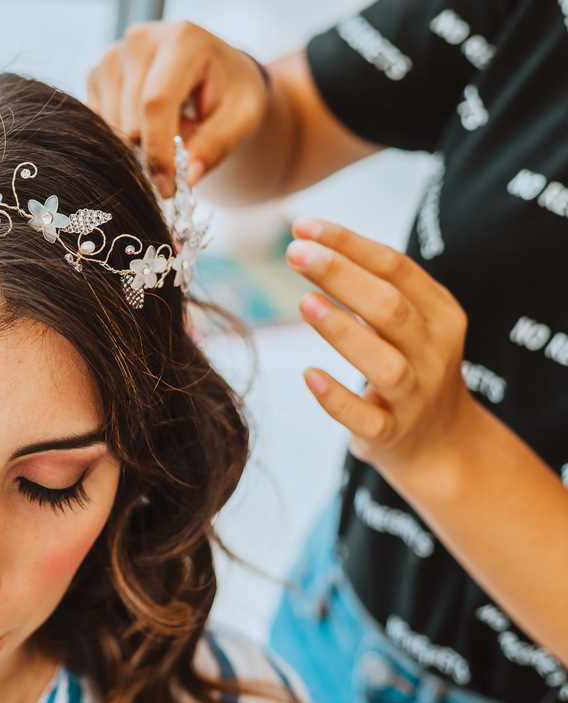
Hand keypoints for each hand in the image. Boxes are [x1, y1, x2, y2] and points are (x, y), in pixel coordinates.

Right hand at [86, 21, 269, 193]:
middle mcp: (139, 41)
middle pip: (130, 122)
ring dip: (139, 144)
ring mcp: (112, 57)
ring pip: (111, 129)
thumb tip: (186, 178)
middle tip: (184, 146)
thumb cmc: (230, 93)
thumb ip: (216, 146)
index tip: (168, 187)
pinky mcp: (96, 75)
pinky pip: (100, 126)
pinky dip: (123, 137)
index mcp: (181, 41)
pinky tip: (147, 122)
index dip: (159, 151)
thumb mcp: (242, 118)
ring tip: (171, 126)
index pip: (156, 103)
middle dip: (152, 151)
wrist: (214, 71)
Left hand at [286, 218, 478, 475]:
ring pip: (384, 363)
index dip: (348, 244)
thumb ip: (369, 284)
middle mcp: (433, 352)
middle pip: (390, 307)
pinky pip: (366, 418)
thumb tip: (308, 239)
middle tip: (295, 253)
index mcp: (440, 314)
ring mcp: (415, 396)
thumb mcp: (407, 321)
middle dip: (340, 276)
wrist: (441, 442)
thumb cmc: (409, 364)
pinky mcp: (391, 434)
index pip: (396, 268)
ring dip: (343, 331)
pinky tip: (309, 375)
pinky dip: (337, 398)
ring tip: (304, 302)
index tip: (303, 226)